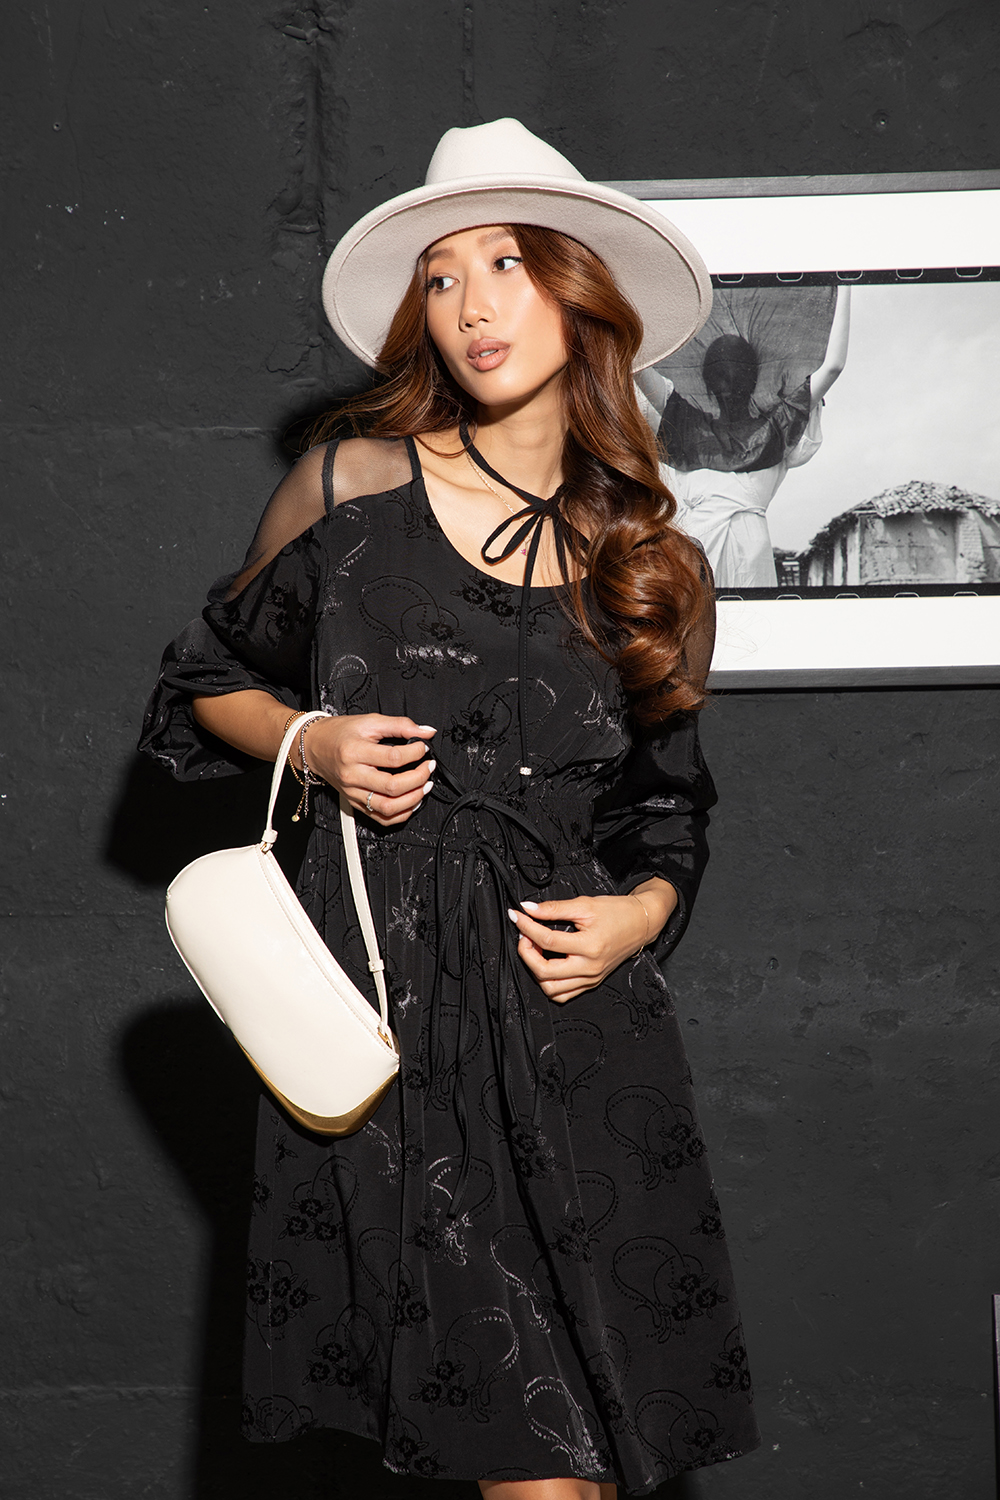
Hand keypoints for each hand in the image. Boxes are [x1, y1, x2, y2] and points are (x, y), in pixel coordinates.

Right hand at [300, 714, 435, 826]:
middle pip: (392, 786)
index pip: (393, 758)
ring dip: (413, 799)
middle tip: (428, 768)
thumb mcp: (370, 721)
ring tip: (424, 786)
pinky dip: (402, 814)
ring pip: (388, 807)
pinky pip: (381, 818)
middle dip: (419, 778)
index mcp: (355, 752)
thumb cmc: (341, 733)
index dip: (415, 753)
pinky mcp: (356, 804)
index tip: (423, 747)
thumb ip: (400, 725)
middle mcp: (353, 775)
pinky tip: (412, 802)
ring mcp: (353, 793)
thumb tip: (426, 732)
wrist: (315, 747)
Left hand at [507, 880, 676, 1002]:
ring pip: (551, 989)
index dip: (526, 927)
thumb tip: (529, 908)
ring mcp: (590, 978)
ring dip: (536, 970)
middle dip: (526, 953)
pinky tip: (548, 964)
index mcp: (589, 946)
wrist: (641, 924)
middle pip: (544, 972)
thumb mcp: (585, 904)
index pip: (547, 941)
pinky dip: (550, 982)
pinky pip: (564, 994)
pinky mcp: (591, 982)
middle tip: (524, 935)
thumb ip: (554, 908)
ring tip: (536, 950)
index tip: (516, 916)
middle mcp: (589, 967)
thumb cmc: (618, 913)